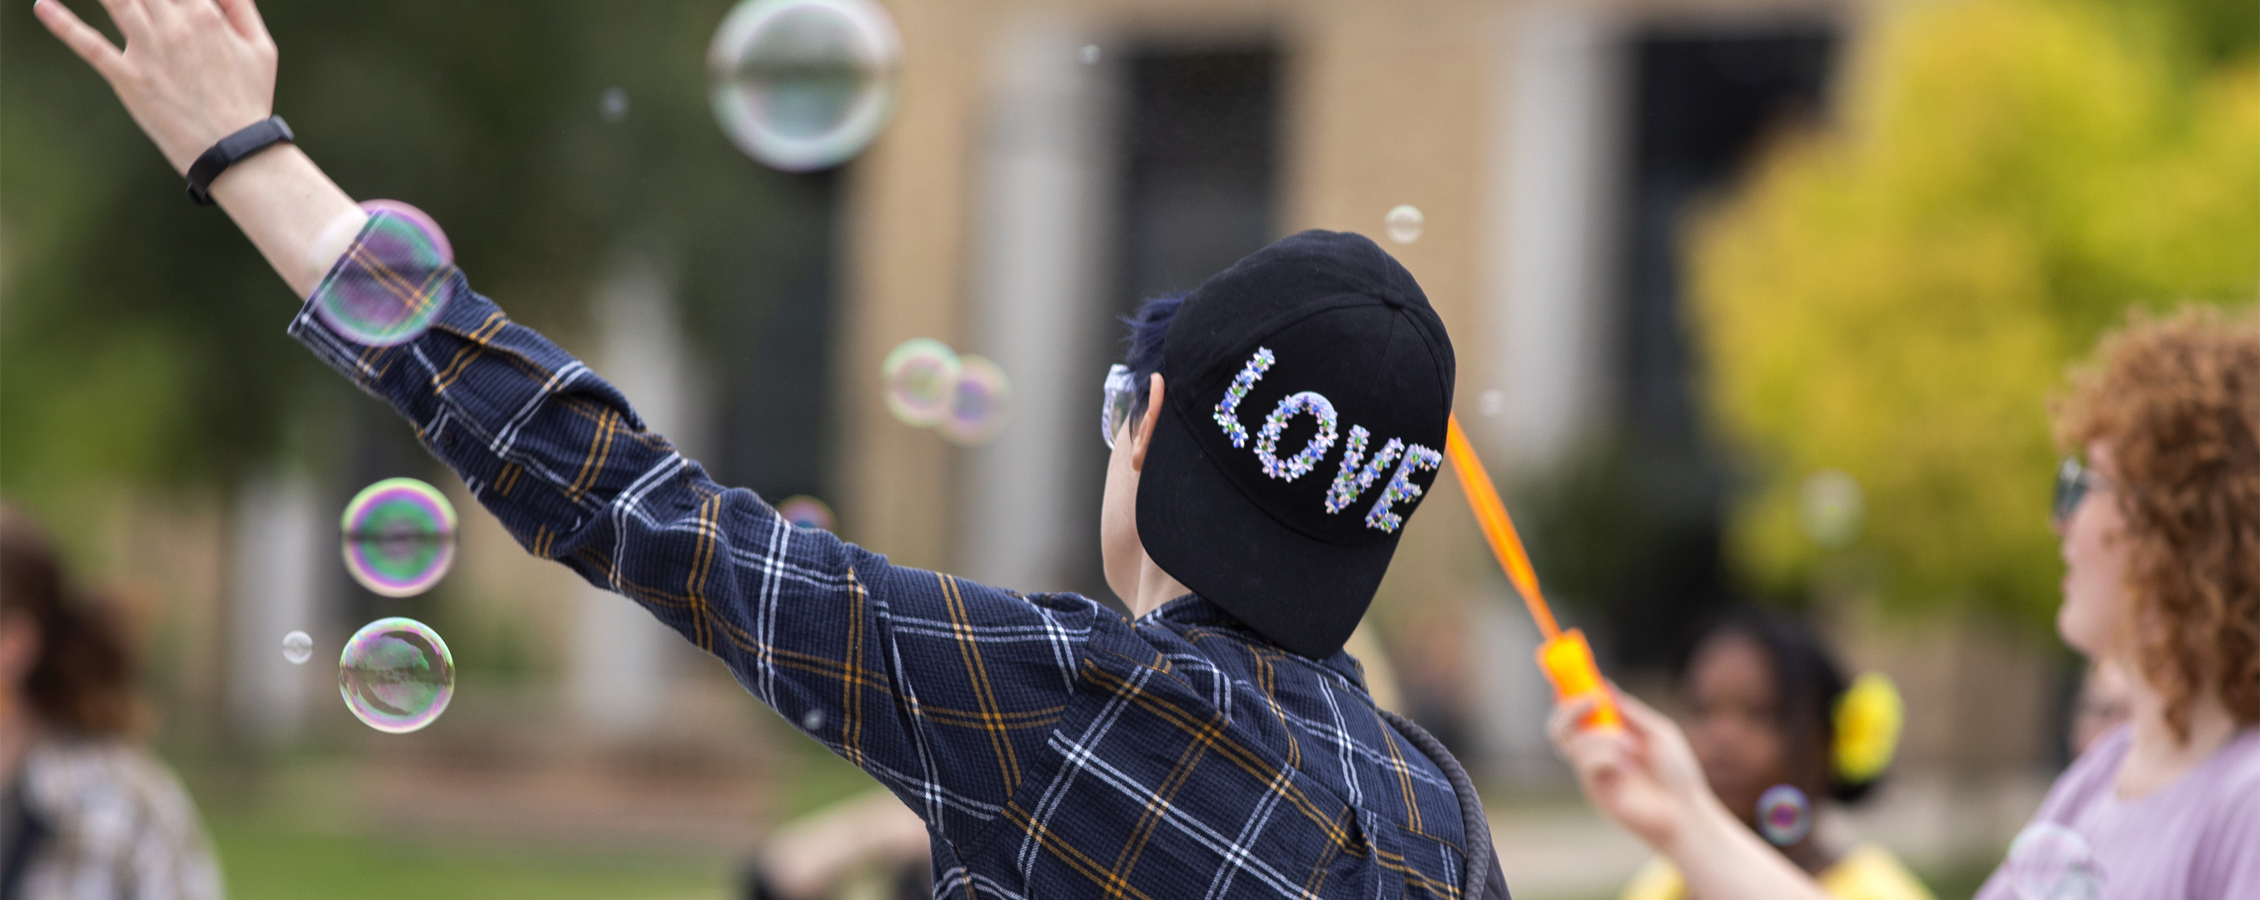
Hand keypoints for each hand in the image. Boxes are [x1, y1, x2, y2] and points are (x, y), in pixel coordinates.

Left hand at [34, 0, 277, 174]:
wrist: (234, 150)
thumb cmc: (249, 97)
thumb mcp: (260, 47)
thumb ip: (240, 6)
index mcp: (205, 14)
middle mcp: (174, 26)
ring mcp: (149, 51)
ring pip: (115, 1)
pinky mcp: (129, 77)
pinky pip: (90, 45)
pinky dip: (63, 24)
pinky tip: (43, 6)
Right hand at [1547, 686, 1713, 850]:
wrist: (1684, 812)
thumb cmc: (1677, 773)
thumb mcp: (1658, 732)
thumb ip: (1630, 711)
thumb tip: (1605, 685)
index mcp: (1611, 733)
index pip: (1578, 710)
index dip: (1569, 691)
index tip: (1571, 672)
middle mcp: (1596, 750)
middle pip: (1558, 725)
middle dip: (1568, 707)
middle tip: (1590, 701)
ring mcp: (1592, 770)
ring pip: (1571, 740)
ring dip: (1600, 735)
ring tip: (1628, 746)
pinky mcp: (1592, 788)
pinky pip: (1584, 761)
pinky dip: (1604, 754)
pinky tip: (1625, 765)